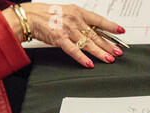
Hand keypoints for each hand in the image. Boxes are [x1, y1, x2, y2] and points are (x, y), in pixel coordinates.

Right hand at [2, 3, 125, 67]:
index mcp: (78, 12)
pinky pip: (73, 50)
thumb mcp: (67, 13)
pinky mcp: (59, 39)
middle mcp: (74, 20)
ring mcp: (68, 29)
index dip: (111, 26)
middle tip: (118, 51)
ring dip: (100, 52)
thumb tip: (95, 32)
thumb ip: (81, 22)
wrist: (28, 16)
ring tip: (110, 59)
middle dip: (109, 44)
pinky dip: (82, 58)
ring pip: (88, 43)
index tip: (121, 31)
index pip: (98, 20)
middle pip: (96, 34)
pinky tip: (90, 63)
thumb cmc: (47, 15)